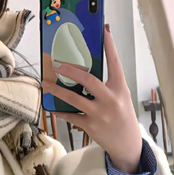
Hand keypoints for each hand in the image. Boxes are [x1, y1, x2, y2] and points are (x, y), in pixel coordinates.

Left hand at [42, 24, 141, 173]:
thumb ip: (107, 84)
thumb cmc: (122, 116)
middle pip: (88, 79)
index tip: (104, 29)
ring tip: (46, 84)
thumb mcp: (120, 97)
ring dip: (57, 90)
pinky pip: (70, 116)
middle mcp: (111, 99)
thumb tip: (85, 69)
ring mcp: (100, 113)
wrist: (127, 144)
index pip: (115, 62)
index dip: (109, 45)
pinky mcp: (90, 125)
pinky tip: (52, 106)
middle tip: (57, 64)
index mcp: (120, 88)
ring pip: (74, 98)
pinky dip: (59, 111)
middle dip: (70, 70)